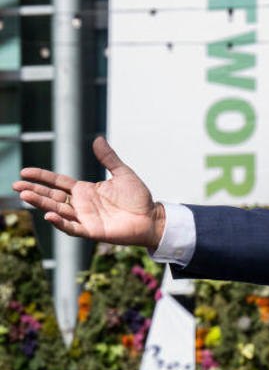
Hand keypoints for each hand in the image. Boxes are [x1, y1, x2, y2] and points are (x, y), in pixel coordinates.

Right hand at [11, 137, 165, 248]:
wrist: (152, 217)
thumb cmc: (138, 197)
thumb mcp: (122, 174)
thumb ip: (109, 158)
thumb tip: (98, 138)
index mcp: (85, 190)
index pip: (57, 182)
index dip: (41, 177)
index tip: (24, 172)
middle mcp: (81, 204)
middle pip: (52, 196)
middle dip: (34, 191)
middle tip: (16, 186)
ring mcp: (85, 218)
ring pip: (57, 210)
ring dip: (41, 204)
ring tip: (25, 196)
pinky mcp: (92, 231)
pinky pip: (72, 227)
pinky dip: (60, 223)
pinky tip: (49, 215)